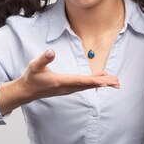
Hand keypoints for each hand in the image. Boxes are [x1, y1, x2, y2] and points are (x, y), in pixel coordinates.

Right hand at [0, 49, 119, 114]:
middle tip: (117, 82)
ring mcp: (68, 89)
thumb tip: (51, 51)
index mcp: (60, 81)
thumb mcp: (34, 66)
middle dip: (103, 84)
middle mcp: (66, 87)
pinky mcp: (68, 89)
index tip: (104, 82)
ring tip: (114, 82)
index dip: (92, 81)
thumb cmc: (31, 77)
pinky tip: (101, 81)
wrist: (27, 91)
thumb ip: (43, 59)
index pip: (79, 81)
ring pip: (87, 87)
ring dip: (101, 84)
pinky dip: (94, 84)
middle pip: (87, 85)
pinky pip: (84, 87)